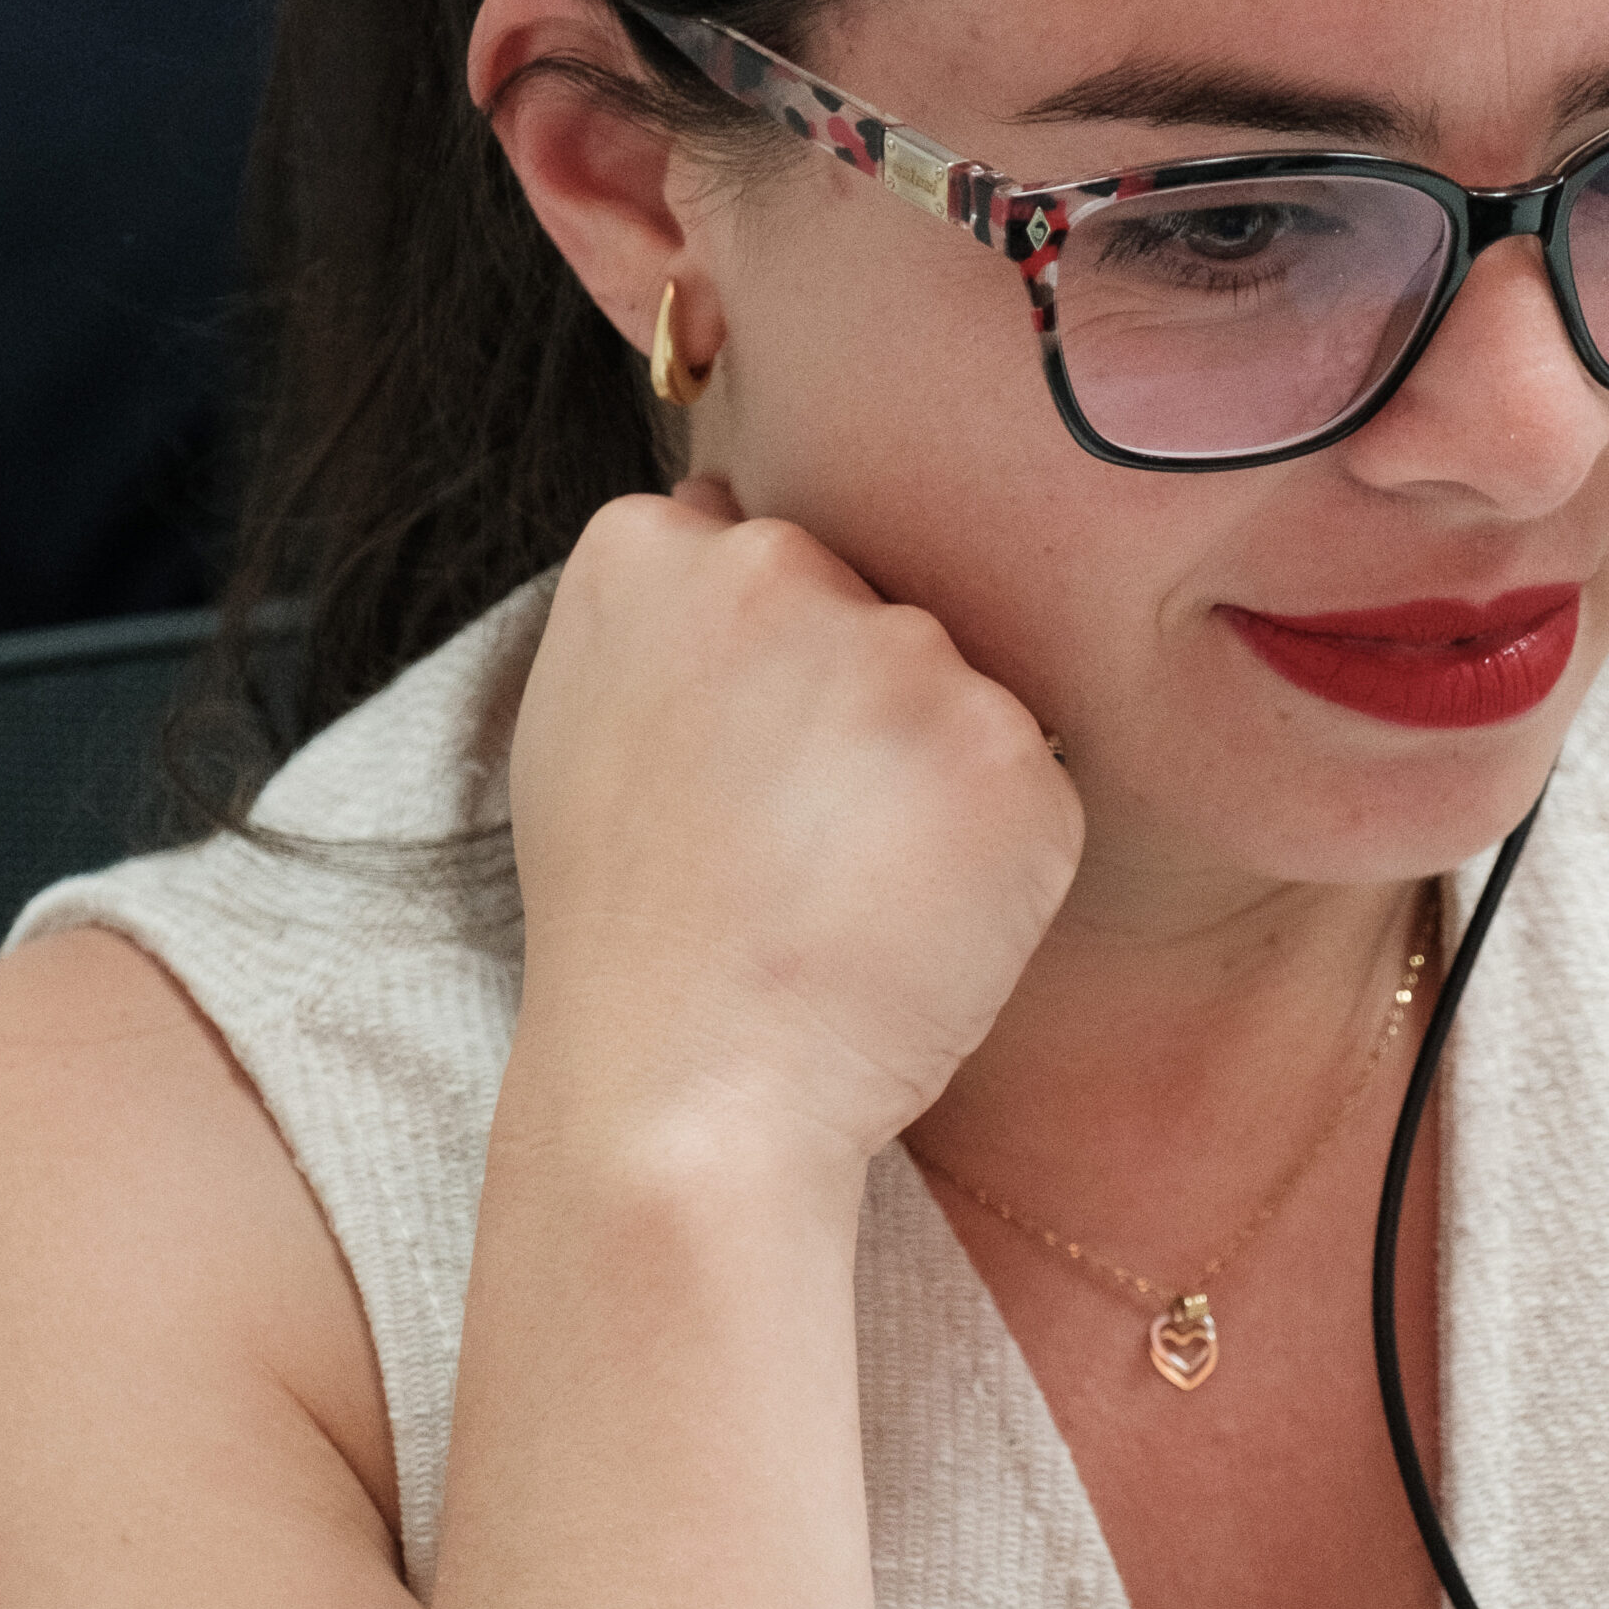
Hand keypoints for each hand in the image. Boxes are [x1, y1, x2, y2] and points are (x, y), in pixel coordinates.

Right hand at [508, 481, 1082, 1178]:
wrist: (689, 1085)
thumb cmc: (628, 935)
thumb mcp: (579, 728)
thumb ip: (664, 615)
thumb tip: (731, 523)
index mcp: (649, 548)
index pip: (762, 555)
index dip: (770, 675)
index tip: (742, 767)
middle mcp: (777, 567)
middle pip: (871, 611)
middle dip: (860, 712)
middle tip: (799, 844)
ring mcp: (903, 653)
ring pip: (956, 696)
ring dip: (933, 780)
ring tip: (850, 891)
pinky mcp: (1009, 747)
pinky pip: (1029, 783)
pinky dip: (997, 853)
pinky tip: (915, 920)